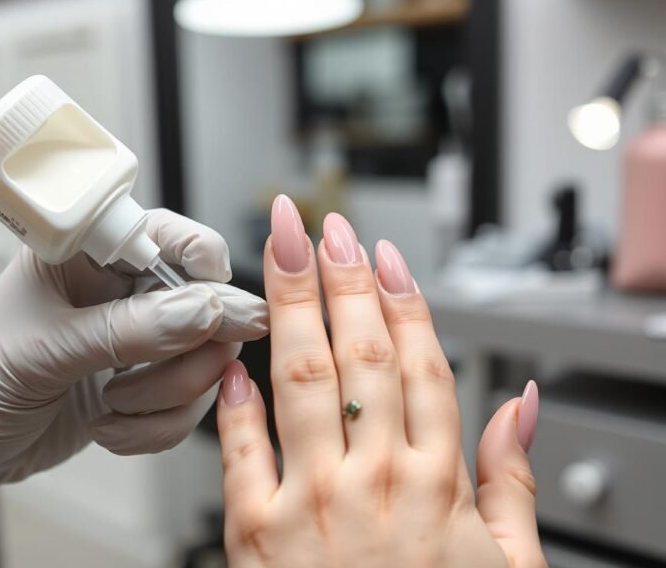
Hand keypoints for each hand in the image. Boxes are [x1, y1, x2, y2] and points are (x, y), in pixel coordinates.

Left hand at [0, 209, 267, 521]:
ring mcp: (134, 341)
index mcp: (87, 253)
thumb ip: (128, 332)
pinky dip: (154, 429)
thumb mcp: (43, 352)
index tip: (211, 314)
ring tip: (109, 406)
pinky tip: (107, 429)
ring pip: (204, 362)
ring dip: (165, 399)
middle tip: (140, 382)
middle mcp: (119, 291)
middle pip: (205, 306)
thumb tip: (204, 311)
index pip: (172, 238)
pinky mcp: (140, 387)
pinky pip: (187, 406)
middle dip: (185, 356)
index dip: (204, 271)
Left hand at [214, 197, 544, 567]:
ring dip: (290, 307)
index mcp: (437, 484)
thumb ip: (511, 483)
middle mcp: (373, 481)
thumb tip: (523, 408)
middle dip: (337, 279)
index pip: (421, 366)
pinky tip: (230, 357)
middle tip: (319, 223)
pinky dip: (234, 401)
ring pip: (301, 380)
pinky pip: (240, 452)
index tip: (381, 256)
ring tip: (279, 248)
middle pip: (358, 355)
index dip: (401, 302)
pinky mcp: (254, 532)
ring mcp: (310, 502)